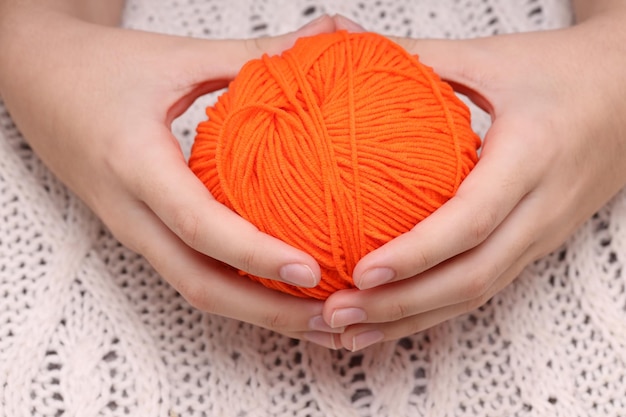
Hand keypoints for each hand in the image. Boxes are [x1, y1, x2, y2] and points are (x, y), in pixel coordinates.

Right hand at [0, 6, 342, 346]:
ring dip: (256, 311)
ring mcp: (134, 231)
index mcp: (135, 164)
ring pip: (195, 288)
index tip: (308, 269)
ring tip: (314, 317)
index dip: (254, 253)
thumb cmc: (98, 69)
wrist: (37, 83)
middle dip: (265, 311)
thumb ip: (249, 58)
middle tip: (328, 317)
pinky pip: (191, 272)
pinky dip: (237, 291)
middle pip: (199, 284)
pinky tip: (277, 287)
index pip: (198, 224)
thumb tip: (319, 42)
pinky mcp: (142, 233)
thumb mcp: (176, 58)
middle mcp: (131, 211)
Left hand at [325, 12, 625, 350]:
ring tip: (350, 332)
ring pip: (476, 295)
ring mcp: (541, 235)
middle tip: (339, 313)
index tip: (363, 271)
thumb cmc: (562, 72)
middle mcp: (541, 208)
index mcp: (532, 156)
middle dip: (402, 305)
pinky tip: (392, 318)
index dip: (417, 253)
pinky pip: (482, 288)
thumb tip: (351, 46)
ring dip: (412, 320)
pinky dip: (434, 310)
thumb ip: (424, 59)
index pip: (472, 219)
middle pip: (472, 277)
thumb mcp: (493, 58)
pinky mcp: (534, 245)